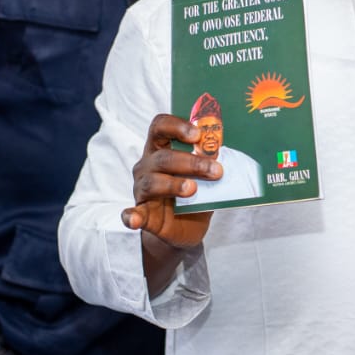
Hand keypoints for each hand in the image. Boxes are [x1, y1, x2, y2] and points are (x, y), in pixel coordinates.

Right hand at [125, 114, 216, 248]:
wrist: (185, 227)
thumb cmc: (195, 194)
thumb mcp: (206, 176)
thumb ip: (210, 163)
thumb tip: (223, 151)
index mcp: (160, 149)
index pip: (160, 127)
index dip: (177, 126)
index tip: (198, 135)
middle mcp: (147, 166)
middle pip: (163, 157)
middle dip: (192, 162)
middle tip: (216, 170)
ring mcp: (142, 190)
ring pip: (152, 182)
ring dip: (174, 184)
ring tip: (193, 189)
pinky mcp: (142, 214)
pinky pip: (132, 214)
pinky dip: (132, 216)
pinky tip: (134, 219)